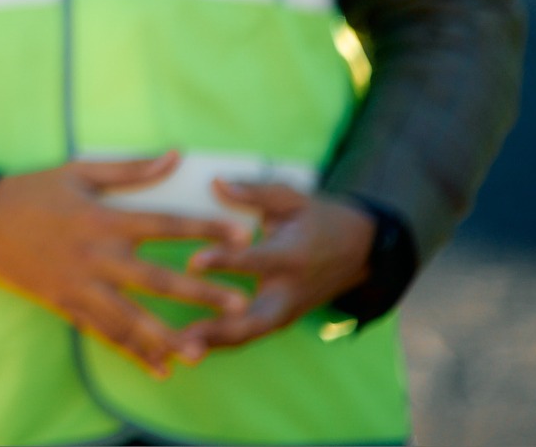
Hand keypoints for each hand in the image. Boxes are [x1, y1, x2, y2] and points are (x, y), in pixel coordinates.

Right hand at [0, 153, 250, 377]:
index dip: (205, 228)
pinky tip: (160, 369)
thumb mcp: (79, 171)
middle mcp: (96, 256)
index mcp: (103, 218)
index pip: (165, 224)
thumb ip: (130, 169)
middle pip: (157, 279)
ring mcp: (81, 285)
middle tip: (240, 304)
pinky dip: (132, 352)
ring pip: (132, 317)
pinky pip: (105, 334)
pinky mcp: (67, 305)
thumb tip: (175, 156)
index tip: (242, 235)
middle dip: (200, 293)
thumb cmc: (33, 191)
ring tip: (203, 350)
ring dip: (169, 336)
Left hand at [172, 181, 375, 355]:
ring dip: (215, 344)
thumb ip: (255, 192)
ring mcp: (287, 311)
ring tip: (176, 353)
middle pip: (255, 319)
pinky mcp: (279, 320)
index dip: (225, 262)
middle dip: (220, 329)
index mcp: (293, 256)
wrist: (359, 252)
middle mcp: (290, 291)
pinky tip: (185, 349)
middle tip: (184, 336)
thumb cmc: (318, 218)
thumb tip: (215, 182)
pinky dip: (219, 344)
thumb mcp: (293, 198)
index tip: (192, 263)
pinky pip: (247, 335)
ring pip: (249, 335)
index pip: (256, 261)